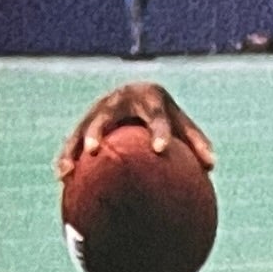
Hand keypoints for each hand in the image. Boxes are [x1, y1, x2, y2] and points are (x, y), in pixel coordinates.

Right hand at [59, 78, 213, 178]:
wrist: (137, 93)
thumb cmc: (166, 115)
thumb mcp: (181, 124)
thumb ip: (195, 142)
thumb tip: (211, 166)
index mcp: (149, 99)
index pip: (156, 117)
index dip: (158, 132)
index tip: (160, 150)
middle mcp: (119, 101)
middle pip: (105, 117)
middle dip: (97, 132)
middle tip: (94, 151)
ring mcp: (98, 110)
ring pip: (81, 129)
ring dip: (72, 149)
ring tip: (67, 172)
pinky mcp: (85, 122)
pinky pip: (72, 140)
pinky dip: (66, 156)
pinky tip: (62, 178)